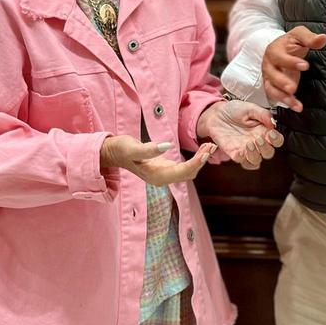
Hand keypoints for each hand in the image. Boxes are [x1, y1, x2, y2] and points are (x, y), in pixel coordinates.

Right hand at [99, 135, 215, 185]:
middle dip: (201, 161)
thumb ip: (148, 149)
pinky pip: (184, 168)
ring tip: (210, 146)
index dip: (195, 163)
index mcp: (156, 176)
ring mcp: (164, 175)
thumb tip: (167, 146)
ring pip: (188, 172)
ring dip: (200, 160)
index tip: (205, 152)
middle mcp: (162, 179)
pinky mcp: (165, 169)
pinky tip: (201, 150)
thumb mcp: (132, 147)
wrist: (113, 152)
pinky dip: (194, 159)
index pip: (181, 172)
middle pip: (188, 174)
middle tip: (212, 145)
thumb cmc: (121, 149)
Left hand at [197, 100, 283, 170]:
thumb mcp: (250, 108)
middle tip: (259, 140)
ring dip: (255, 156)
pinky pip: (240, 161)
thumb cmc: (234, 110)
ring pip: (256, 161)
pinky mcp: (234, 152)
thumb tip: (273, 122)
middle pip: (268, 154)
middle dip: (266, 149)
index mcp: (263, 131)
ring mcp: (245, 149)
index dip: (277, 140)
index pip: (277, 141)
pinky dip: (241, 158)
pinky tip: (239, 151)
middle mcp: (256, 142)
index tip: (272, 134)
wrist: (216, 114)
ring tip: (249, 144)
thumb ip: (263, 114)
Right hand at [262, 26, 325, 110]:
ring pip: (272, 88)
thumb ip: (310, 38)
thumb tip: (322, 38)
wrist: (281, 48)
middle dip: (282, 81)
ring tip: (295, 103)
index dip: (291, 62)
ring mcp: (269, 76)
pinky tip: (297, 106)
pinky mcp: (272, 86)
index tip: (304, 65)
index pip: (280, 56)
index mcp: (274, 50)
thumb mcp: (299, 35)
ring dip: (283, 96)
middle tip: (293, 87)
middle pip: (272, 74)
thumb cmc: (291, 42)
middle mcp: (269, 64)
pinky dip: (286, 102)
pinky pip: (276, 96)